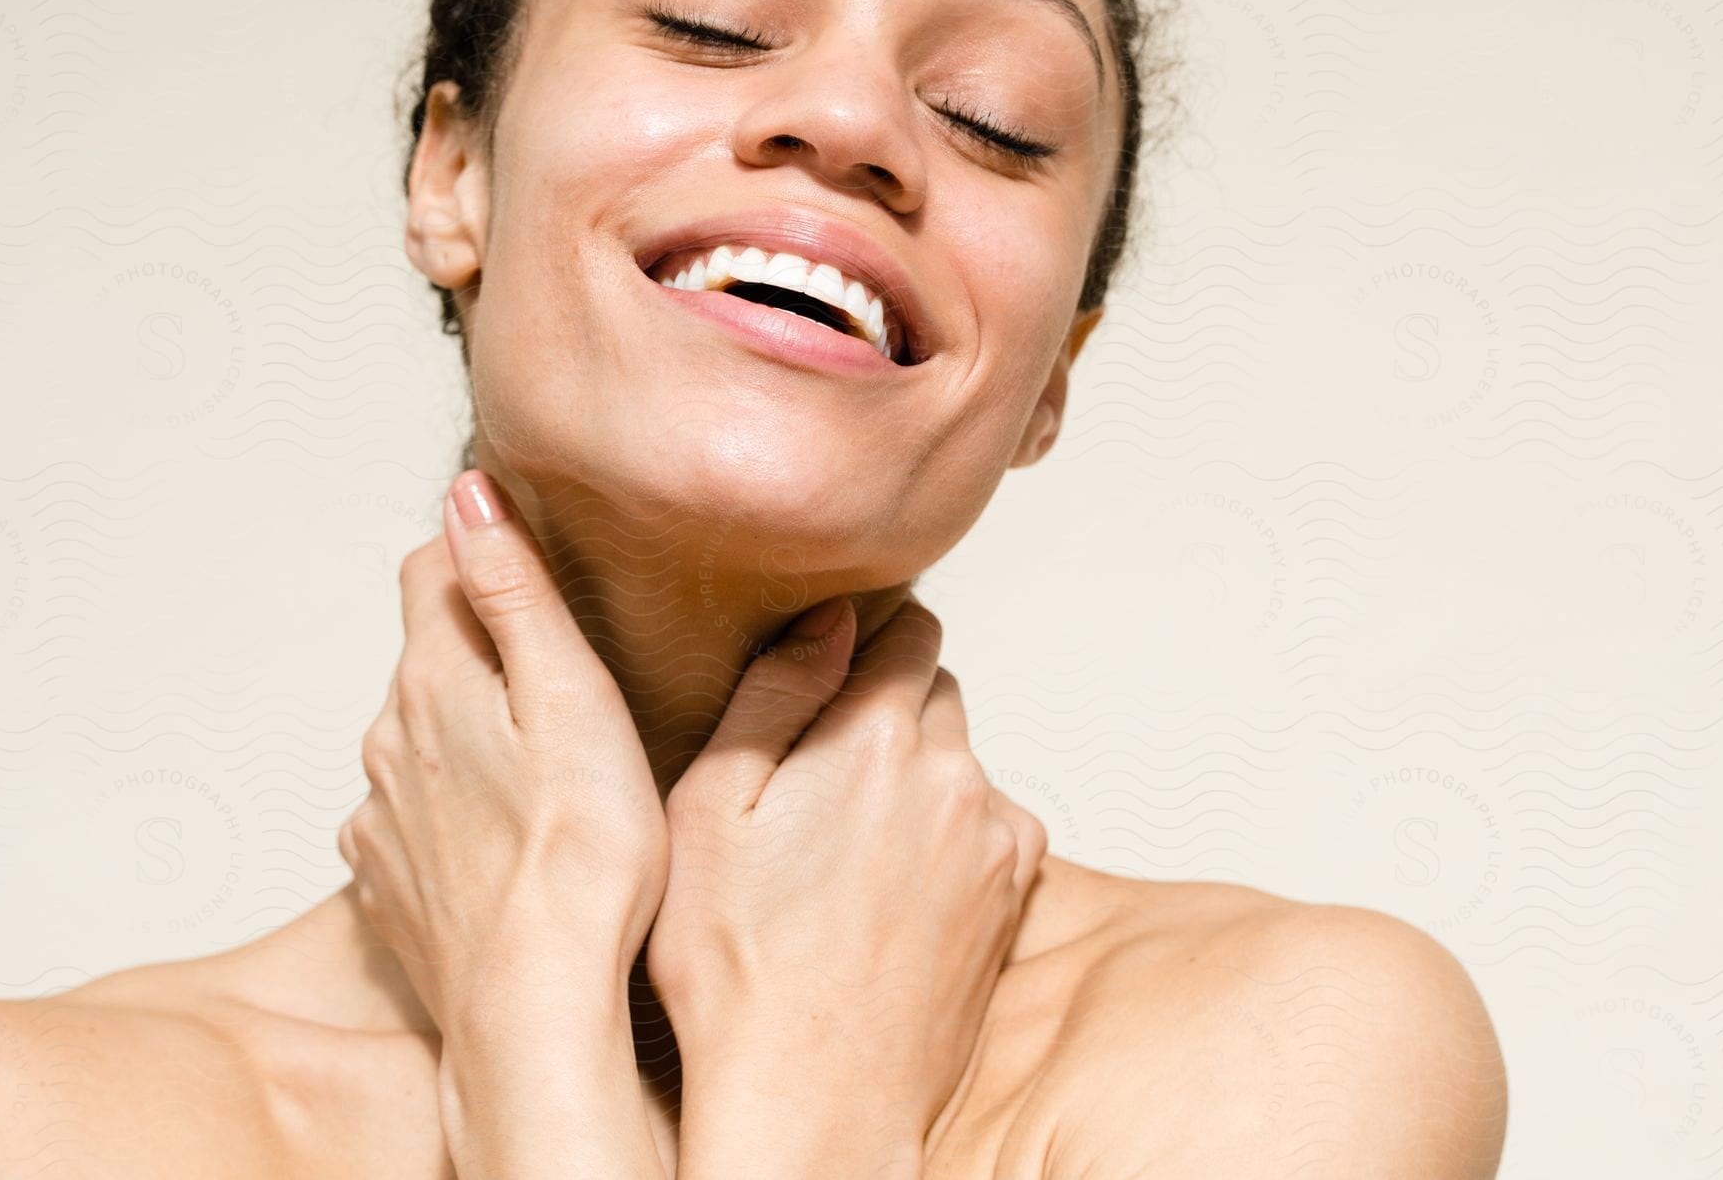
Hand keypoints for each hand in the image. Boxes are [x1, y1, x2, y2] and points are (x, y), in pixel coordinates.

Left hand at [337, 470, 668, 1044]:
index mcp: (436, 680)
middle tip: (556, 663)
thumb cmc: (581, 853)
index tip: (528, 556)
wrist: (534, 1005)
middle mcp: (389, 739)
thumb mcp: (570, 695)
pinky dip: (450, 805)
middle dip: (479, 644)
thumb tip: (468, 493)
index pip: (431, 569)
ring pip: (417, 736)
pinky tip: (502, 831)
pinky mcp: (388, 882)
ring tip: (540, 756)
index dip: (479, 551)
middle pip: (425, 654)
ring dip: (466, 730)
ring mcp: (381, 816)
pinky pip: (411, 814)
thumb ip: (515, 590)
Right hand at [649, 594, 1047, 1156]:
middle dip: (888, 711)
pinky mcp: (1012, 896)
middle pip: (937, 692)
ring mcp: (994, 840)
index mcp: (878, 739)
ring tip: (850, 846)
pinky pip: (989, 824)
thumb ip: (776, 693)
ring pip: (963, 760)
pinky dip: (952, 833)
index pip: (906, 631)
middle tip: (823, 776)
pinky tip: (893, 886)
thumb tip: (832, 620)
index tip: (829, 677)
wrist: (815, 1102)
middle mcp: (955, 777)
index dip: (863, 644)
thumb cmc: (741, 971)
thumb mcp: (710, 810)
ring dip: (921, 775)